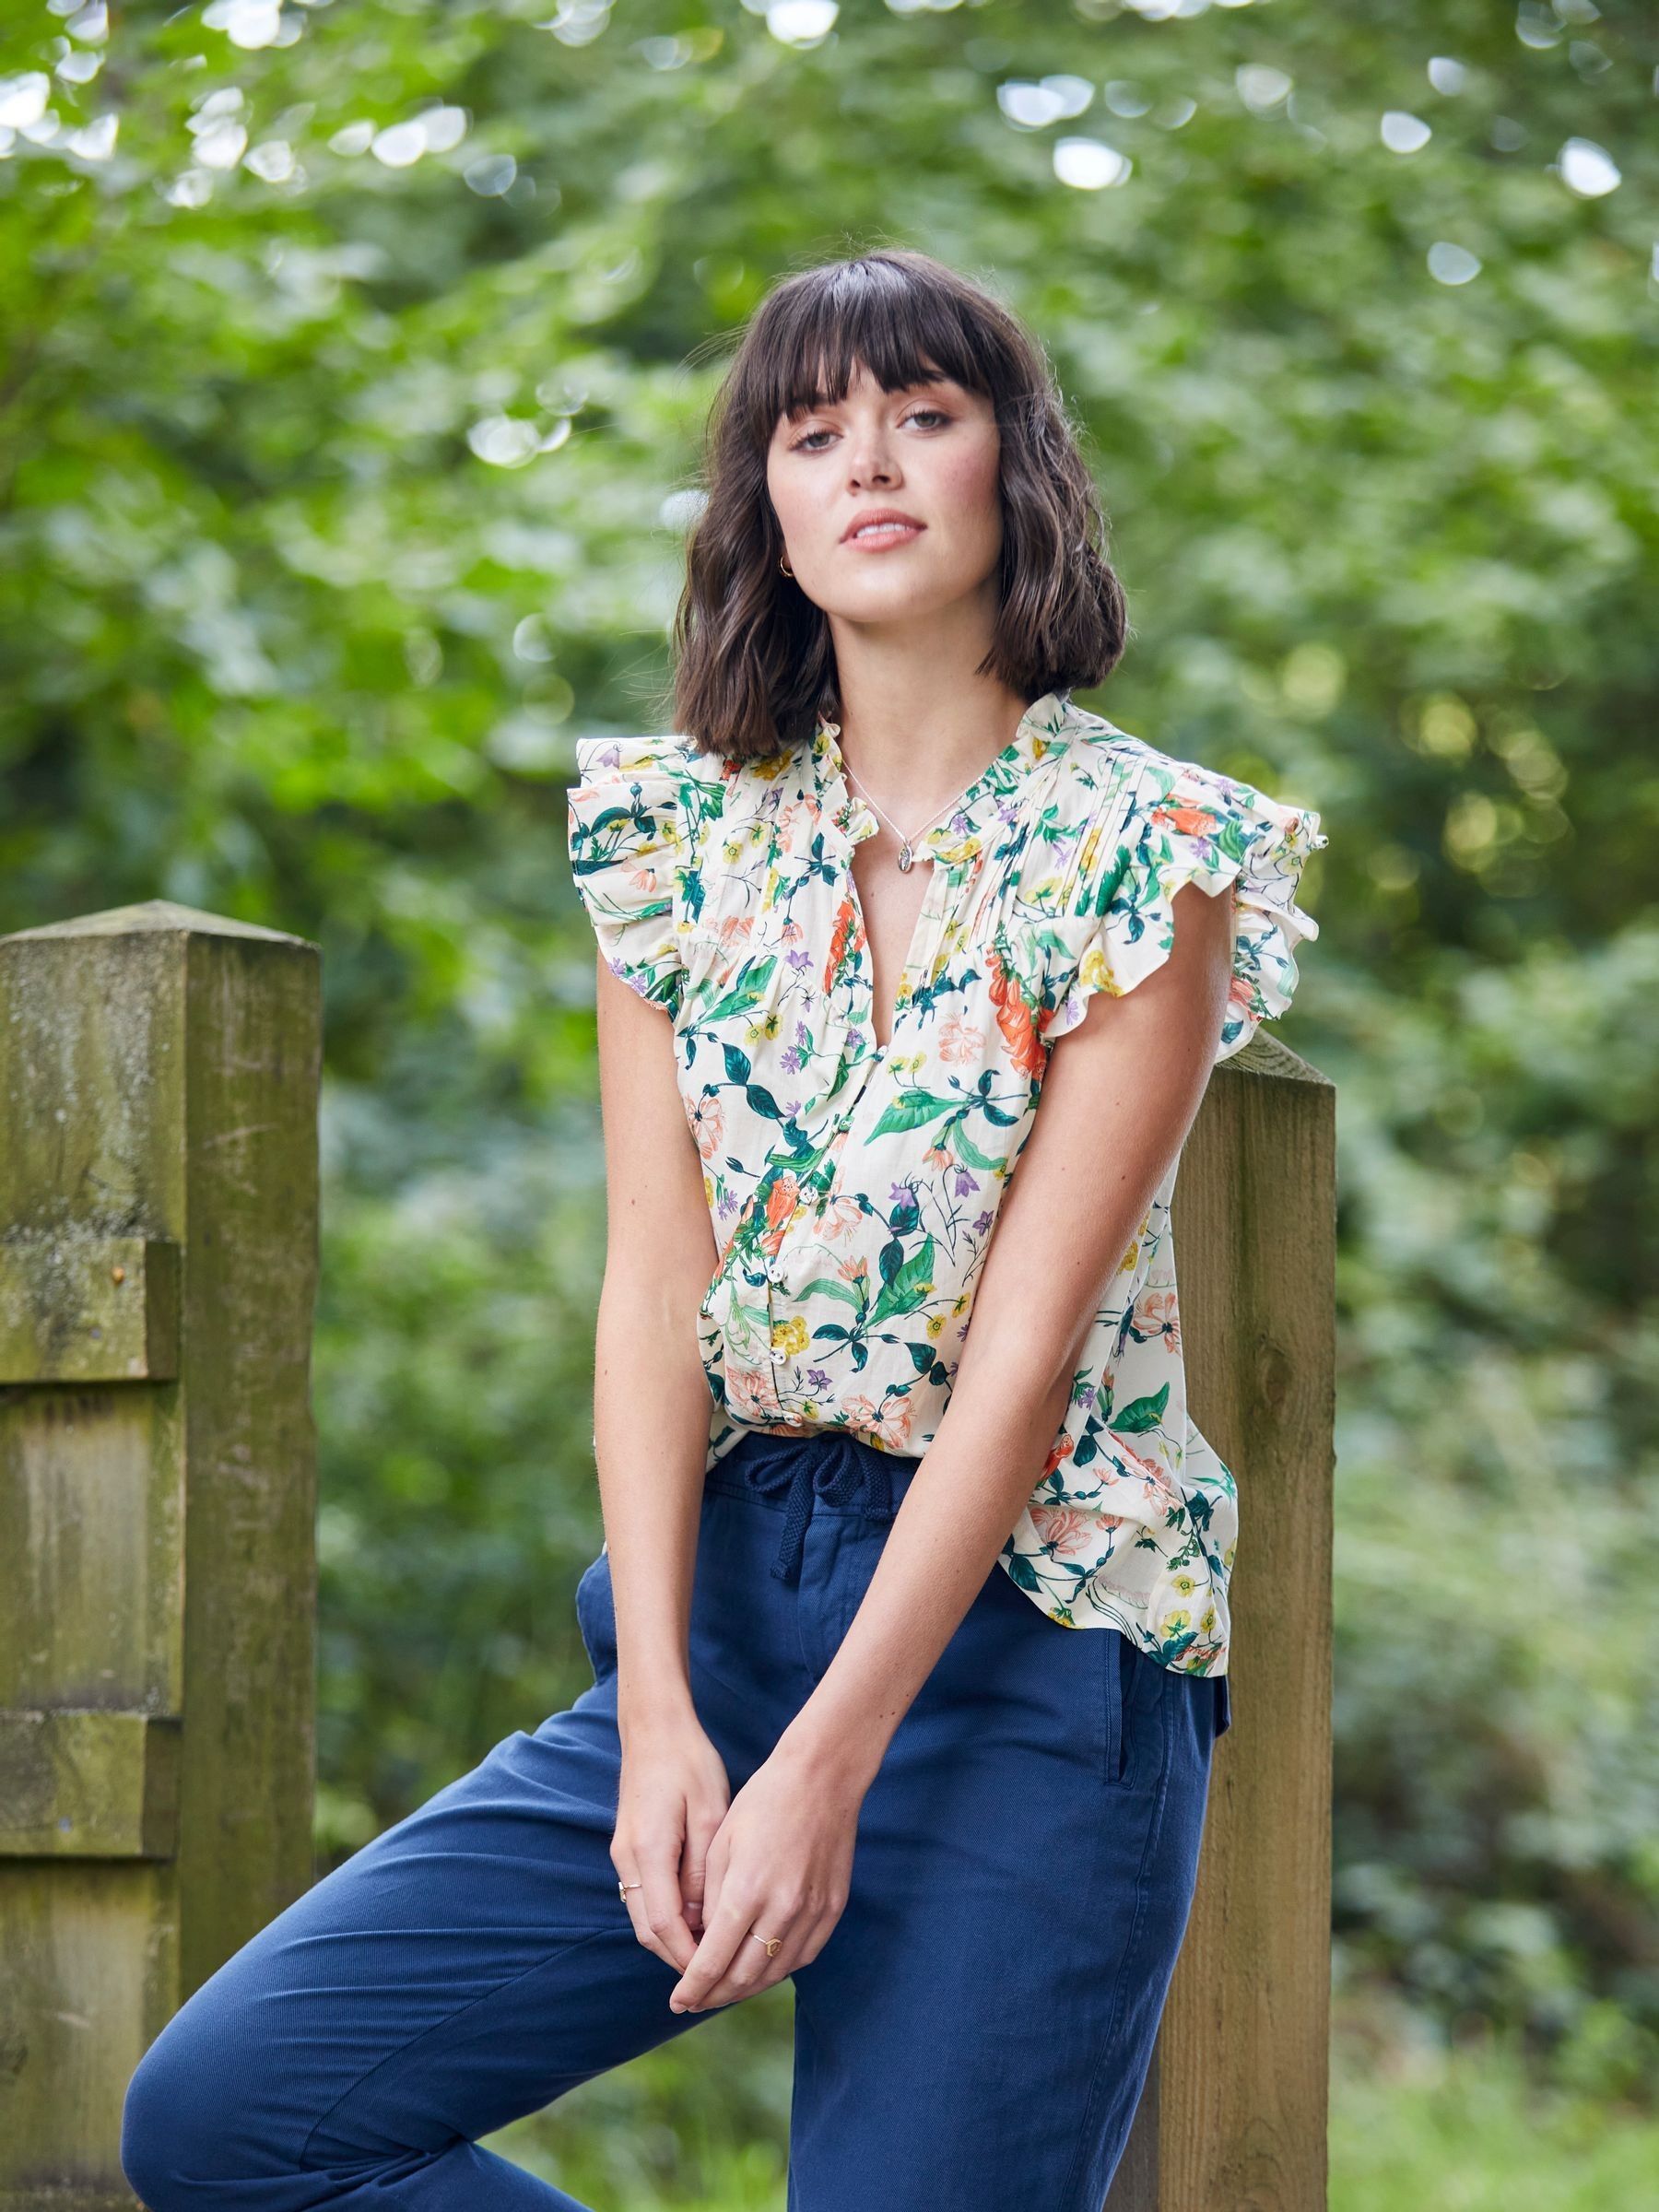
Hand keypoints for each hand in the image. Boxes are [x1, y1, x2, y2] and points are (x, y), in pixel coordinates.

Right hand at [611, 1710, 732, 1972]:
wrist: (654, 1728)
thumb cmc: (689, 1763)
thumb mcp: (710, 1812)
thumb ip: (706, 1869)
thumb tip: (705, 1920)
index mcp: (649, 1850)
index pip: (664, 1925)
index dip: (689, 1957)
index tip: (717, 1975)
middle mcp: (628, 1859)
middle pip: (648, 1930)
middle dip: (680, 1958)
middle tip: (718, 1976)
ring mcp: (624, 1855)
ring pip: (644, 1917)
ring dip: (673, 1941)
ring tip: (712, 1955)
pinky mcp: (629, 1849)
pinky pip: (645, 1898)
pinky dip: (667, 1918)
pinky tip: (698, 1920)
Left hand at [668, 1733, 862, 2013]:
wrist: (823, 1778)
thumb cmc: (764, 1801)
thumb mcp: (723, 1842)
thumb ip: (709, 1896)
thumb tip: (702, 1940)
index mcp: (747, 1890)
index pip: (714, 1959)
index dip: (693, 1986)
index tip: (677, 2001)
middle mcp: (782, 1909)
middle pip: (744, 1976)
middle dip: (715, 1994)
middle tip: (695, 2001)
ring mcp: (812, 1912)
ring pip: (774, 1972)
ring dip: (745, 1988)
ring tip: (723, 1991)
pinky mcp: (832, 1910)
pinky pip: (802, 1956)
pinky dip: (777, 1970)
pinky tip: (761, 1969)